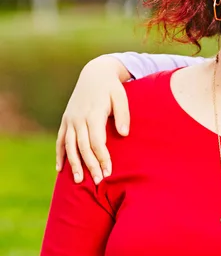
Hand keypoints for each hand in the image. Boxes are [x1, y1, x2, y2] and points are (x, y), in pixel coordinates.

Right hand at [56, 56, 130, 183]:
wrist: (95, 74)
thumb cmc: (112, 88)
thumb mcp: (121, 97)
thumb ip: (123, 115)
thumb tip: (124, 133)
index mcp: (94, 113)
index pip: (97, 141)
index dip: (102, 157)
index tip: (109, 171)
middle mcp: (79, 118)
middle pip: (83, 146)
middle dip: (90, 165)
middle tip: (98, 181)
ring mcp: (70, 119)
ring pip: (69, 145)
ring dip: (73, 164)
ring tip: (78, 180)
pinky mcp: (66, 120)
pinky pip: (60, 140)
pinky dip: (60, 154)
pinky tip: (60, 169)